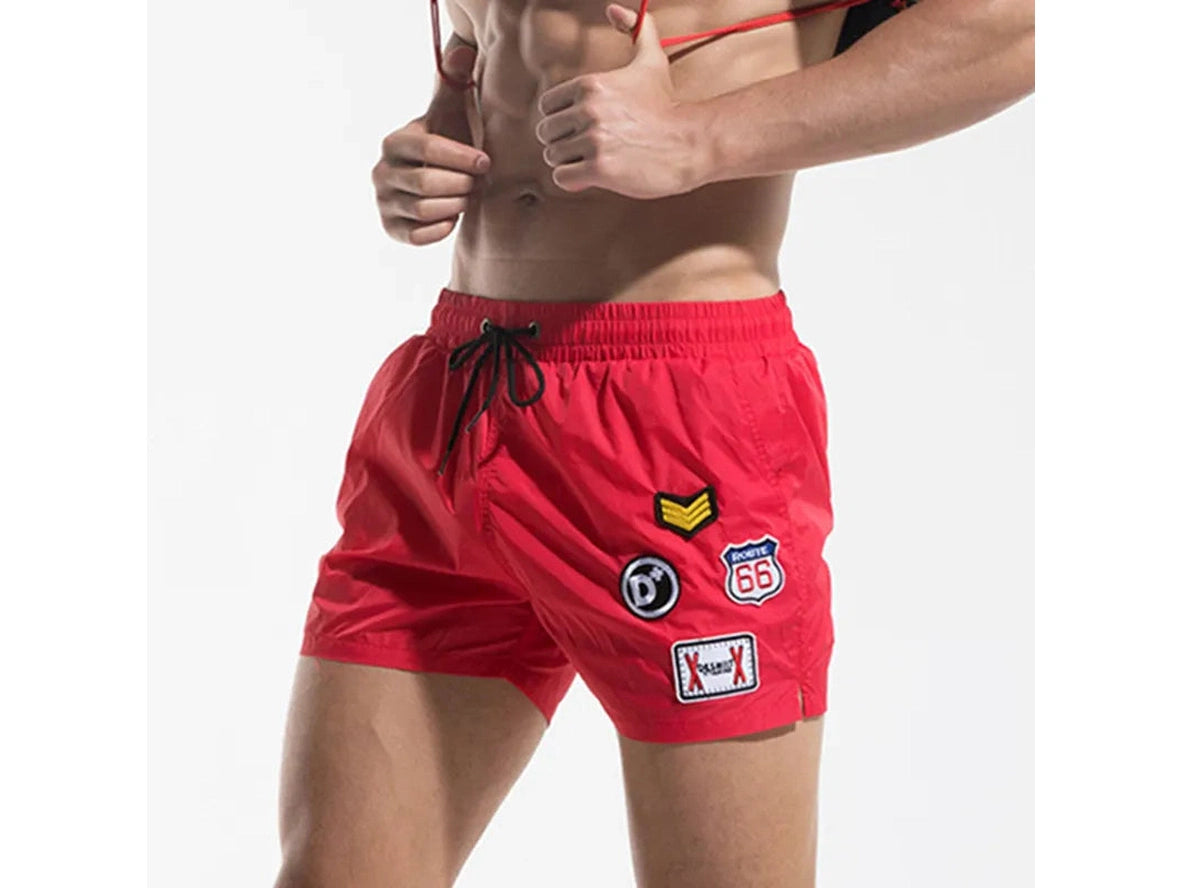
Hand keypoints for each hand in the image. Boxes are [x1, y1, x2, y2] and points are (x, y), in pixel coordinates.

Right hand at [372, 45, 489, 245]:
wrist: (435, 179)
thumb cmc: (447, 141)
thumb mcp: (449, 112)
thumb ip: (453, 83)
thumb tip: (463, 51)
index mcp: (394, 142)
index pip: (428, 149)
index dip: (461, 157)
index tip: (485, 162)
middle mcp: (381, 172)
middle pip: (428, 184)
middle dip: (461, 185)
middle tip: (477, 183)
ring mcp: (383, 201)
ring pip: (425, 210)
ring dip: (455, 206)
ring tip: (467, 197)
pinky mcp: (390, 228)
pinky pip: (419, 235)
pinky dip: (442, 227)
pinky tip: (454, 217)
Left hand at [535, 3, 703, 198]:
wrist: (691, 142)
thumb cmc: (667, 105)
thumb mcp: (652, 61)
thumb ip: (637, 30)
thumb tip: (614, 8)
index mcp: (590, 85)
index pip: (547, 107)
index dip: (563, 120)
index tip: (585, 126)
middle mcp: (588, 110)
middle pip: (547, 133)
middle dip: (565, 143)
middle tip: (592, 147)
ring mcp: (593, 140)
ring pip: (553, 157)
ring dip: (570, 163)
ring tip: (597, 160)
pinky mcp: (599, 168)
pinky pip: (562, 178)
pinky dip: (574, 180)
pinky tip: (594, 175)